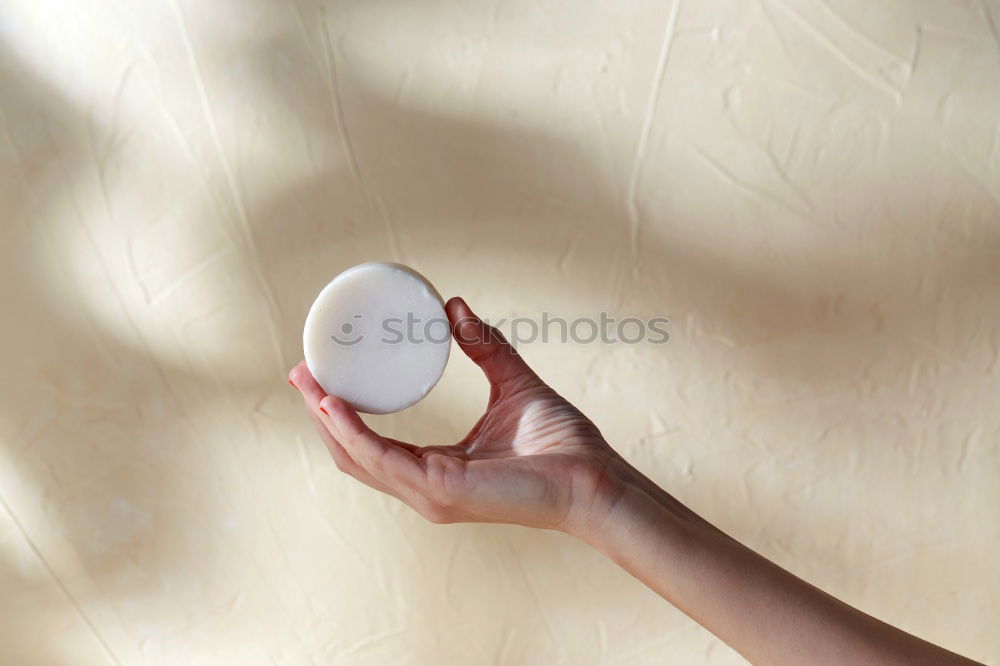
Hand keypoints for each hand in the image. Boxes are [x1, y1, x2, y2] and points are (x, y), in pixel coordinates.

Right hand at [289, 297, 623, 532]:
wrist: (592, 475)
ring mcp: (429, 493)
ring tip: (307, 380)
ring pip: (357, 458)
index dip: (340, 413)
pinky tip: (334, 404)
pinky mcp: (441, 489)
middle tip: (300, 371)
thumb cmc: (561, 442)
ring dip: (326, 419)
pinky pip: (382, 460)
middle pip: (352, 453)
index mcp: (436, 467)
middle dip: (319, 413)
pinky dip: (352, 432)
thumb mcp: (512, 382)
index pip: (373, 445)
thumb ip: (484, 347)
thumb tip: (455, 308)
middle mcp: (425, 486)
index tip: (321, 373)